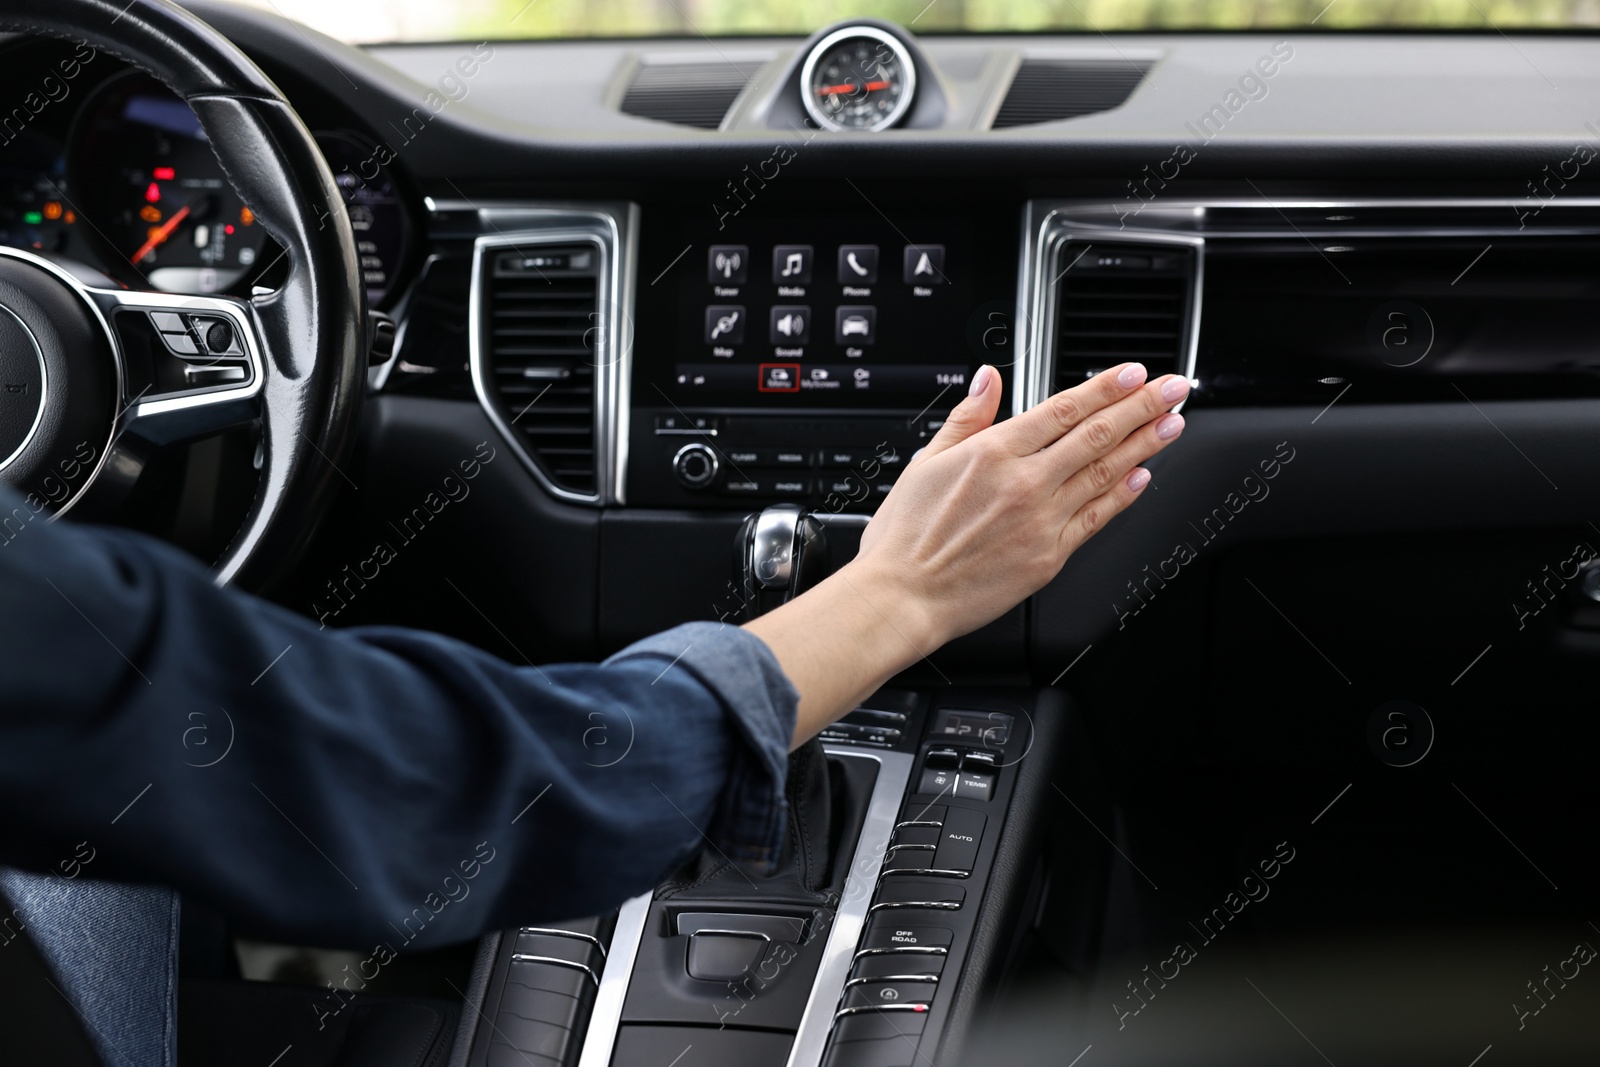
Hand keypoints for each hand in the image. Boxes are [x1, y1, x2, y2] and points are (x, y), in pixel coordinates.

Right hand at [850, 361, 1187, 649]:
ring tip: (1172, 424)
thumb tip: (987, 379)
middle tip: (1174, 388)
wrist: (904, 598)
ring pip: (1106, 472)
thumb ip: (966, 417)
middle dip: (1142, 406)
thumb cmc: (906, 539)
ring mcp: (1041, 520)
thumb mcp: (926, 461)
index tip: (1132, 373)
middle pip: (1096, 434)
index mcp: (992, 452)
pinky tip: (1142, 477)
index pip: (1063, 409)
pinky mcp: (1049, 556)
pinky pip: (1097, 518)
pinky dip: (1123, 495)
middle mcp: (1024, 483)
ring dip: (1145, 444)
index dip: (1104, 388)